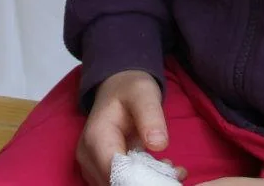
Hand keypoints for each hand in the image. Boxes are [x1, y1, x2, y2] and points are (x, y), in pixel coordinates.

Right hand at [77, 69, 172, 185]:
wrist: (117, 88)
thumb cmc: (129, 89)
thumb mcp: (144, 93)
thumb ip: (151, 116)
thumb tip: (159, 145)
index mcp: (96, 138)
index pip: (114, 172)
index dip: (140, 179)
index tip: (167, 174)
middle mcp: (88, 156)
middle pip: (115, 184)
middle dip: (146, 180)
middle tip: (175, 170)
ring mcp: (92, 166)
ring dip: (146, 181)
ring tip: (172, 168)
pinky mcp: (101, 171)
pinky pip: (120, 183)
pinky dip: (142, 180)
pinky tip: (162, 169)